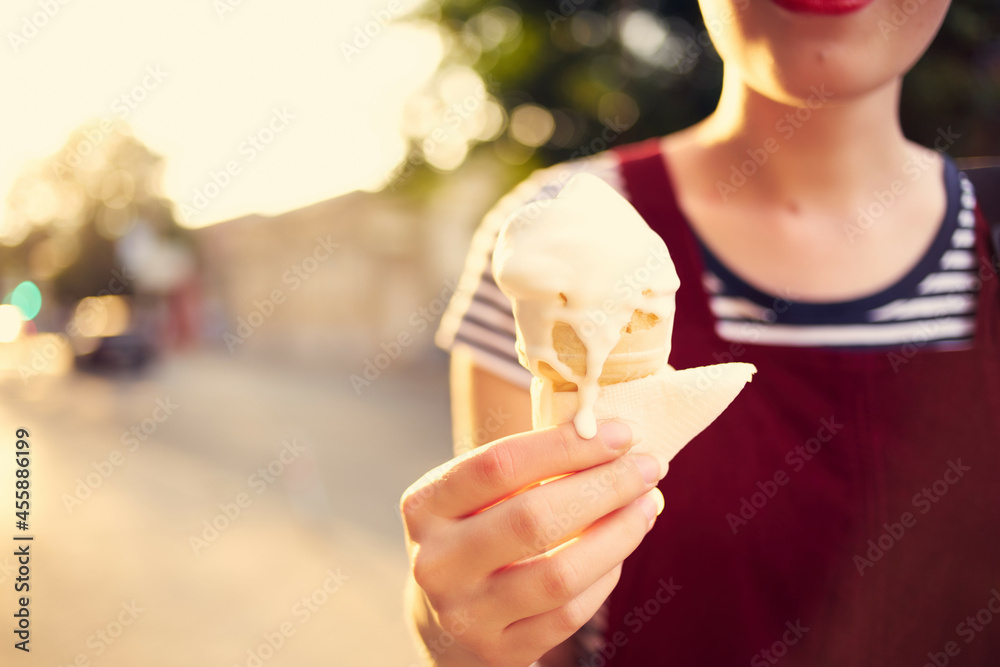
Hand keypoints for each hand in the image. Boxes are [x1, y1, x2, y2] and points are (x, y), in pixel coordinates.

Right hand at [401, 421, 663, 665]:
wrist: (445, 618)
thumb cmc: (478, 530)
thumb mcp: (480, 494)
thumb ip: (530, 466)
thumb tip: (613, 441)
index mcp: (425, 506)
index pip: (498, 465)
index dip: (565, 445)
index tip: (619, 433)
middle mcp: (436, 562)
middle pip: (532, 518)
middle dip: (604, 487)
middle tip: (649, 467)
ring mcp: (465, 614)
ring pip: (559, 574)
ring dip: (618, 534)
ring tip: (648, 505)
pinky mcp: (499, 652)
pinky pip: (569, 614)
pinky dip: (606, 576)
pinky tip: (622, 549)